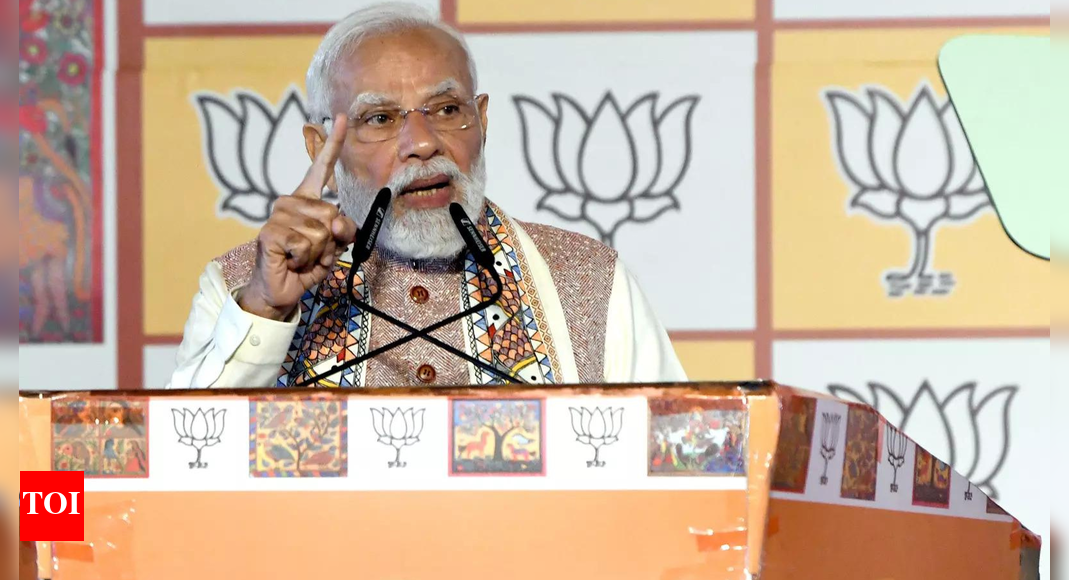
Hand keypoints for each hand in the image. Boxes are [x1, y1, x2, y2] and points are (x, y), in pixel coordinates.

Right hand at [238, 114, 357, 320]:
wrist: (282, 288)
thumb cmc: (307, 264)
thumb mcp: (335, 247)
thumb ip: (344, 231)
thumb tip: (337, 222)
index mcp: (307, 199)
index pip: (322, 167)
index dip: (333, 143)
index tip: (342, 118)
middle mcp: (291, 201)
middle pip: (332, 213)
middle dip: (332, 240)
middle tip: (315, 252)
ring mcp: (278, 215)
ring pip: (321, 233)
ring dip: (318, 253)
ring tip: (302, 257)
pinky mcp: (270, 232)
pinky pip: (306, 245)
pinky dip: (305, 260)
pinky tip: (292, 261)